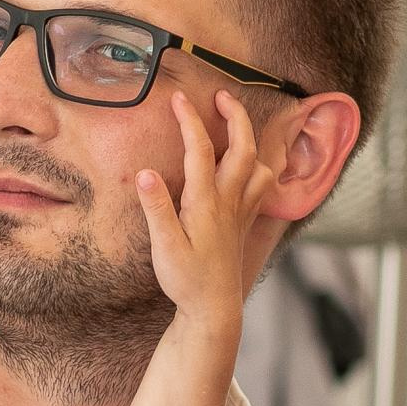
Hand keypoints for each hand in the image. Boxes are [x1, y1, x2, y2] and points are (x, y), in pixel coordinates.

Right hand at [135, 91, 275, 329]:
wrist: (213, 309)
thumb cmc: (186, 279)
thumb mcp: (164, 246)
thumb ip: (156, 208)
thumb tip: (144, 173)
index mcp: (206, 202)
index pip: (201, 150)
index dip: (190, 120)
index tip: (178, 97)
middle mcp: (230, 202)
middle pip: (244, 148)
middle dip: (236, 116)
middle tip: (222, 96)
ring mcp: (241, 212)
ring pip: (260, 166)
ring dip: (252, 141)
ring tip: (237, 126)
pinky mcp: (245, 223)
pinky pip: (262, 186)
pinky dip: (259, 166)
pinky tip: (249, 166)